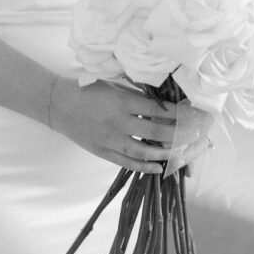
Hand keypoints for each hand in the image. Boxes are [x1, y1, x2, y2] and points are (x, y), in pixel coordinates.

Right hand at [48, 77, 211, 174]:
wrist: (58, 104)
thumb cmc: (86, 89)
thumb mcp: (113, 85)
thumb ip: (135, 95)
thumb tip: (162, 103)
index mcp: (122, 101)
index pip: (158, 110)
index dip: (178, 114)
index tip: (193, 116)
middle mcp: (118, 122)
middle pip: (156, 132)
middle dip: (179, 135)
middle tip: (195, 136)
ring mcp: (109, 139)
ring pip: (144, 151)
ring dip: (165, 154)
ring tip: (181, 154)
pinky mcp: (102, 151)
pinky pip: (126, 162)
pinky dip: (144, 167)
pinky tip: (158, 168)